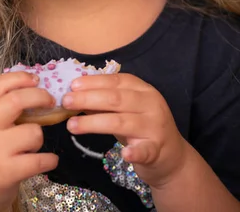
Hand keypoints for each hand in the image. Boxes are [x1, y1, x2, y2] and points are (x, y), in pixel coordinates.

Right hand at [0, 72, 58, 211]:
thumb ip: (2, 109)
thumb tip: (34, 87)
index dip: (19, 78)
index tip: (36, 79)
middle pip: (16, 100)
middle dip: (39, 96)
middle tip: (50, 100)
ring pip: (34, 132)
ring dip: (40, 137)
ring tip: (33, 146)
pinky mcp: (6, 172)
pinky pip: (39, 160)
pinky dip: (50, 160)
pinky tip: (48, 160)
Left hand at [62, 73, 188, 188]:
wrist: (173, 158)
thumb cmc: (143, 128)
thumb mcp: (126, 110)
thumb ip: (105, 103)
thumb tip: (76, 95)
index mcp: (143, 90)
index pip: (116, 81)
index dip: (93, 82)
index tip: (72, 85)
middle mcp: (151, 104)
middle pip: (116, 99)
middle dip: (88, 99)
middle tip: (66, 102)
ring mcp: (155, 127)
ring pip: (121, 122)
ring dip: (94, 123)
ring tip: (71, 125)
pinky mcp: (158, 150)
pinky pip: (145, 150)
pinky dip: (134, 152)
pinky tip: (123, 154)